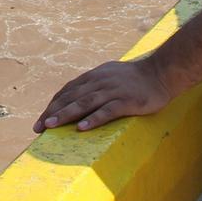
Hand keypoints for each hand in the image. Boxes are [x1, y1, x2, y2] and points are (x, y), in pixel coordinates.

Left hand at [33, 58, 172, 132]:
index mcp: (95, 76)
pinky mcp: (126, 101)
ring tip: (51, 126)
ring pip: (84, 103)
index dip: (54, 104)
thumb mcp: (111, 75)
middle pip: (72, 97)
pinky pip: (107, 110)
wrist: (162, 72)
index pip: (68, 90)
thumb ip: (95, 83)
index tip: (43, 119)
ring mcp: (113, 90)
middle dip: (53, 112)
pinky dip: (93, 119)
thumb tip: (78, 96)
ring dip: (66, 114)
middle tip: (39, 127)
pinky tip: (81, 128)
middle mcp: (100, 82)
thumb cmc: (136, 78)